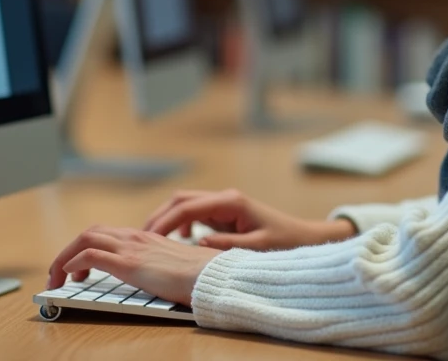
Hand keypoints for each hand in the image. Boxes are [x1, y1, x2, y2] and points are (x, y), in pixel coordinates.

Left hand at [47, 225, 221, 305]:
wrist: (212, 276)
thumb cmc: (197, 275)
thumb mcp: (170, 266)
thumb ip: (155, 265)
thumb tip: (146, 277)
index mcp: (145, 238)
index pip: (105, 234)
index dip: (84, 249)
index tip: (76, 270)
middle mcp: (135, 237)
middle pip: (90, 232)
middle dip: (67, 252)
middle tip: (59, 275)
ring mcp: (131, 248)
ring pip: (85, 238)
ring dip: (64, 258)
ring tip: (58, 279)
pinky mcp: (130, 263)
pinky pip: (91, 254)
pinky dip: (73, 262)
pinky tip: (70, 276)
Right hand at [143, 188, 356, 251]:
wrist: (306, 239)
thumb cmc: (287, 244)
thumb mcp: (258, 248)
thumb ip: (227, 246)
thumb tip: (197, 244)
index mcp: (230, 202)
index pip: (187, 207)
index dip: (164, 223)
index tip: (147, 239)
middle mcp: (224, 198)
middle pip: (180, 200)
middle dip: (159, 217)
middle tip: (140, 240)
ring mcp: (223, 205)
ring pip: (185, 205)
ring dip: (167, 220)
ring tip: (151, 242)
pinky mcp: (224, 214)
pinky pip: (194, 215)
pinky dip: (180, 225)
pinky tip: (176, 243)